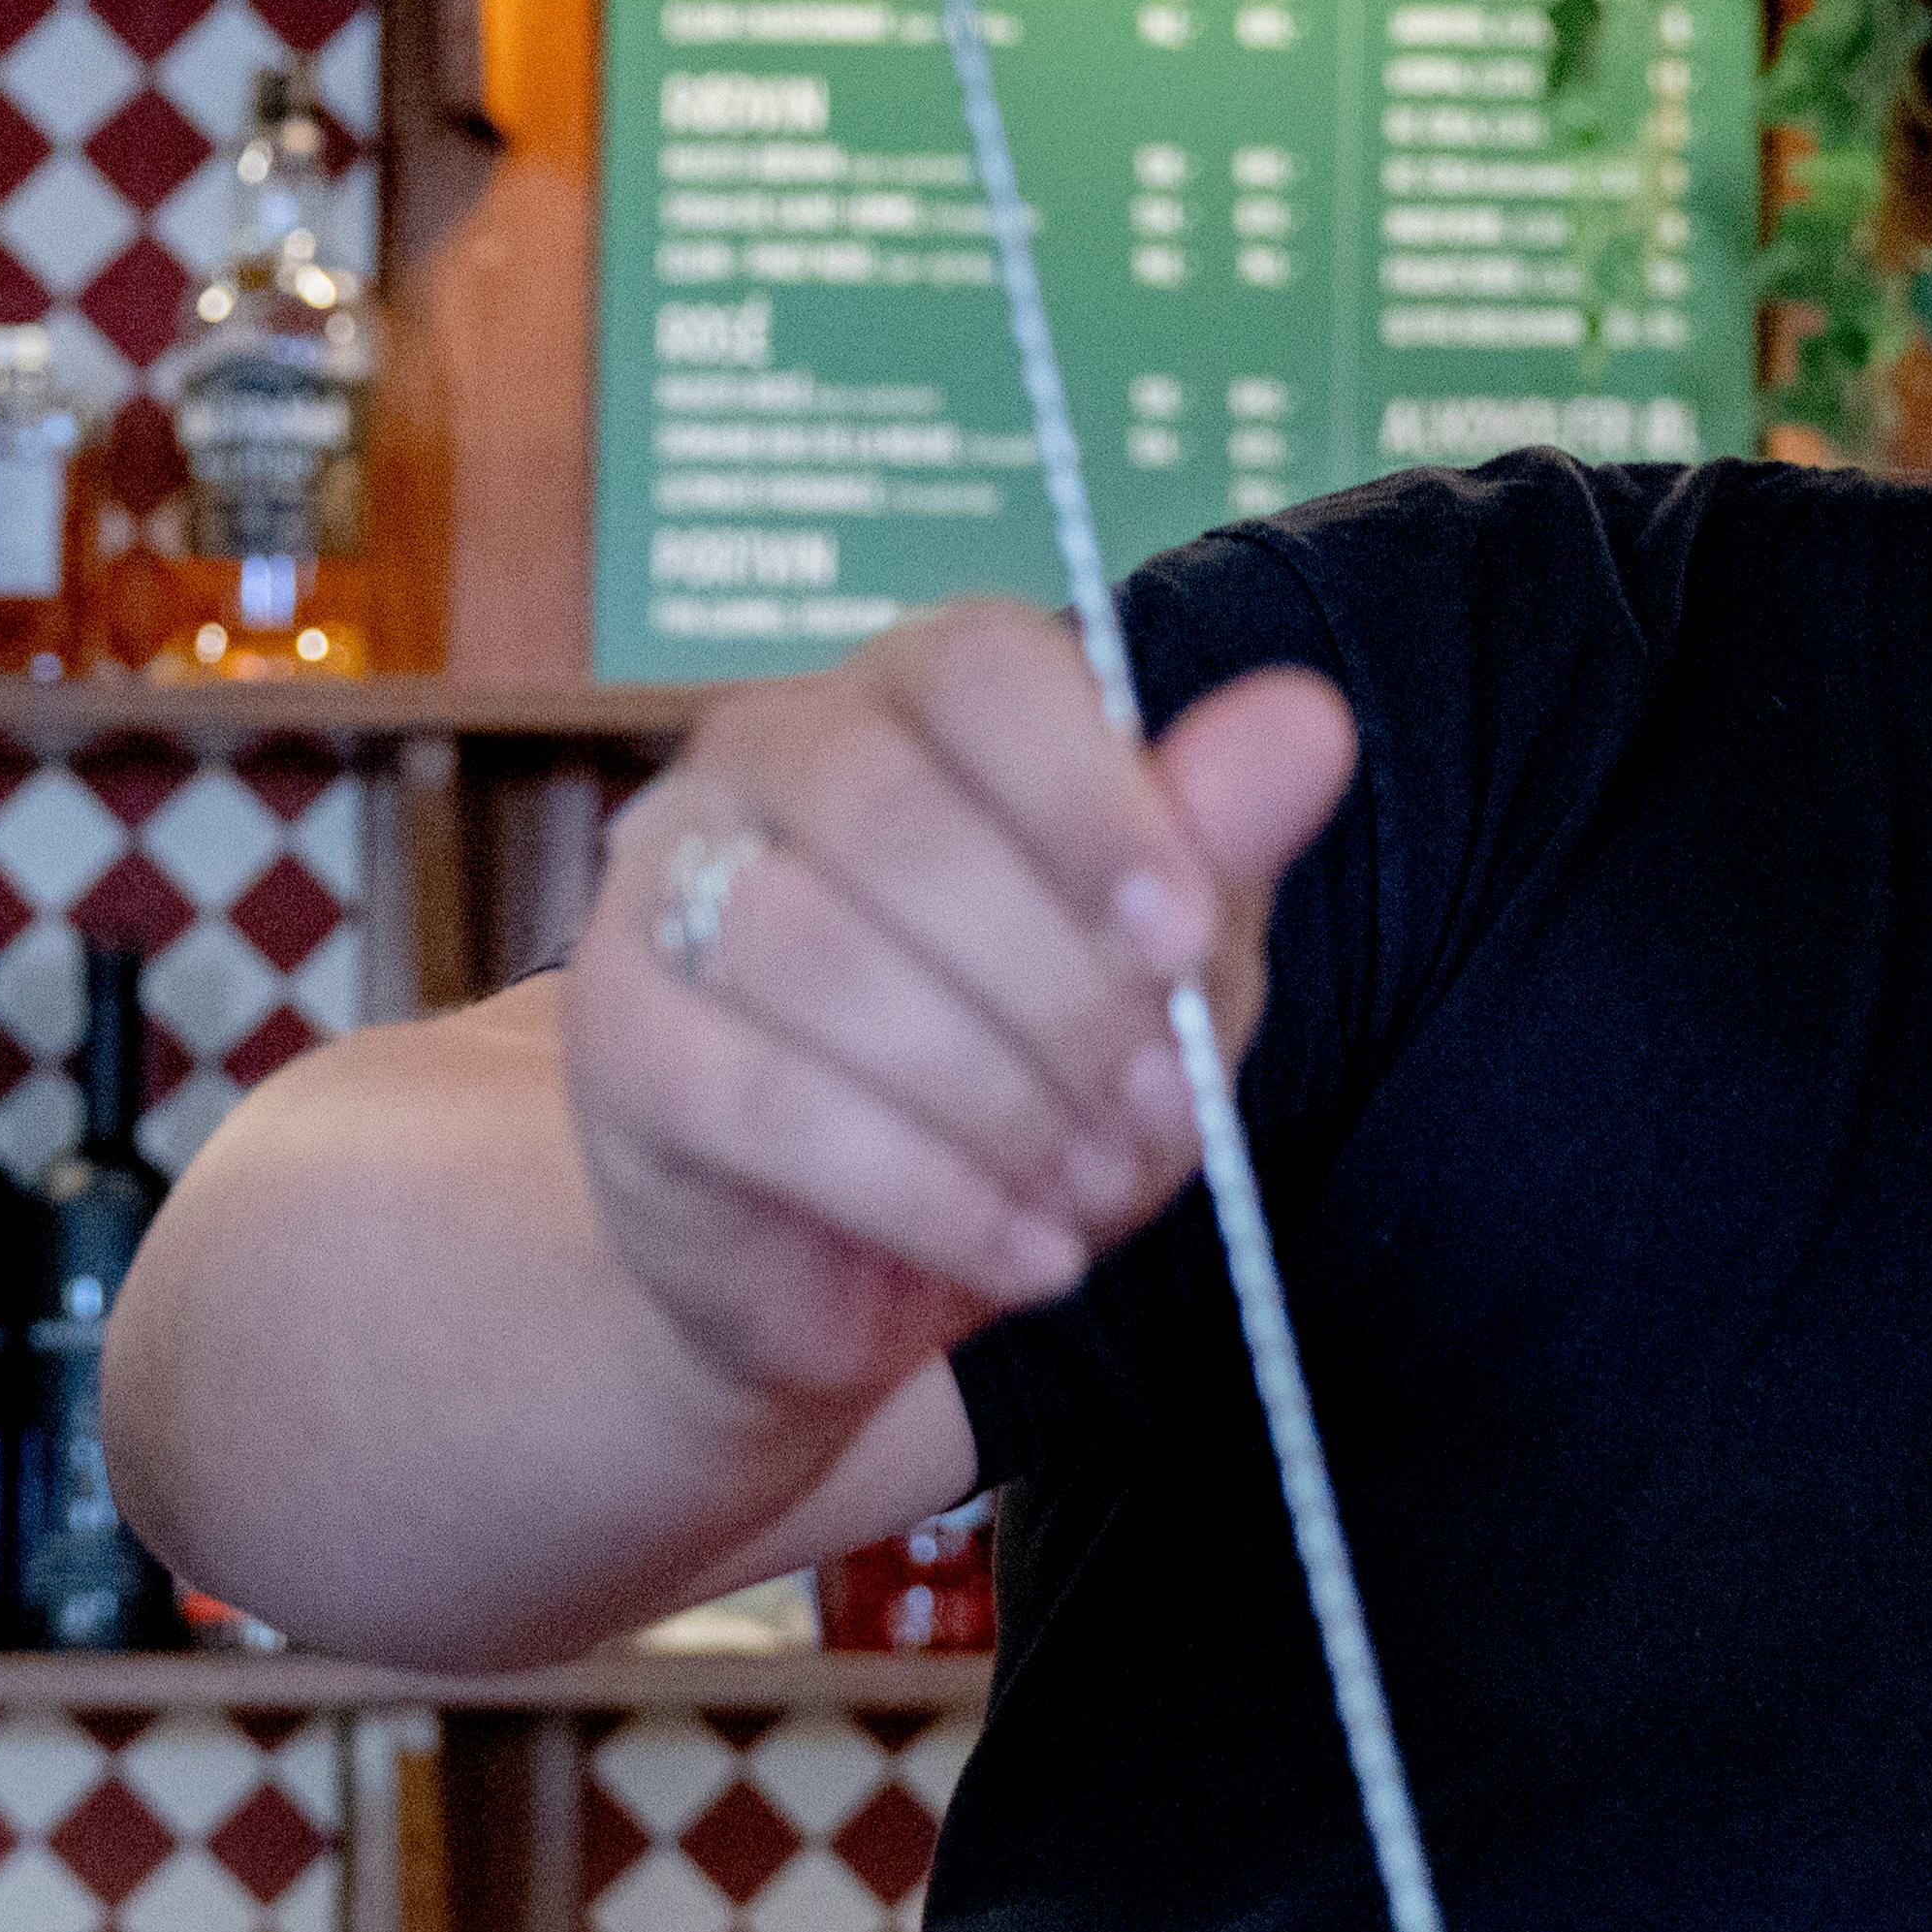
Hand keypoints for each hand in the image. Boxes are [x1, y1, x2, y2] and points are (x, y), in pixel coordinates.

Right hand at [560, 600, 1362, 1424]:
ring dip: (997, 1101)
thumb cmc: (1021, 1073)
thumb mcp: (1158, 970)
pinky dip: (927, 1195)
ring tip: (1090, 1195)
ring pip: (822, 960)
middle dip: (1059, 991)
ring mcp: (663, 888)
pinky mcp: (620, 1041)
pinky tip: (1022, 1253)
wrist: (852, 1264)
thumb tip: (1311, 722)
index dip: (1091, 798)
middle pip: (901, 818)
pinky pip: (766, 1103)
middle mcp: (763, 755)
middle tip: (1154, 1113)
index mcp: (910, 697)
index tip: (1182, 938)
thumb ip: (1219, 846)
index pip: (981, 668)